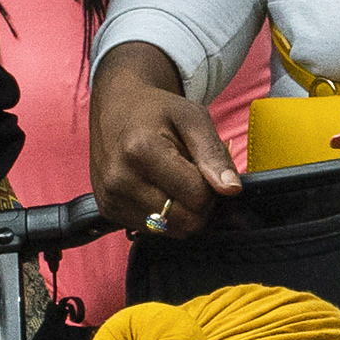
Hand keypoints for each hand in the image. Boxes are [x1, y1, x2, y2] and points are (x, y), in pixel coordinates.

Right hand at [91, 42, 242, 233]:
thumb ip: (214, 153)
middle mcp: (120, 180)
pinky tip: (157, 188)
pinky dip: (163, 215)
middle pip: (186, 221)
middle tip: (191, 175)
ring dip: (181, 211)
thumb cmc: (157, 111)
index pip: (198, 197)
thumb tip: (231, 189)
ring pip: (171, 230)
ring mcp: (111, 199)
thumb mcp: (193, 118)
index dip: (212, 186)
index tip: (203, 167)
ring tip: (173, 180)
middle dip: (199, 203)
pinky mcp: (108, 211)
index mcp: (141, 151)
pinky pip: (153, 230)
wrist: (116, 108)